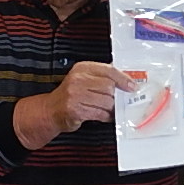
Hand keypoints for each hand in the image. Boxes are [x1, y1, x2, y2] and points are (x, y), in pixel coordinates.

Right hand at [13, 61, 134, 149]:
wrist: (51, 110)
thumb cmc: (71, 95)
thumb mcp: (84, 79)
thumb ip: (101, 78)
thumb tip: (126, 80)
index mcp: (82, 68)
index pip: (108, 70)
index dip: (123, 79)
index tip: (132, 86)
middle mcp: (78, 79)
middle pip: (109, 86)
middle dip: (116, 96)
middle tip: (119, 100)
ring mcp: (75, 95)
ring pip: (106, 101)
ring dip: (112, 108)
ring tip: (111, 109)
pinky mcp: (76, 110)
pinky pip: (100, 113)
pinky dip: (106, 116)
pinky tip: (106, 115)